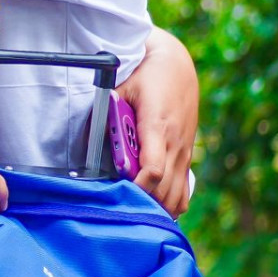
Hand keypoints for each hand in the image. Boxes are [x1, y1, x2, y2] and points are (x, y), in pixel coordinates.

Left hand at [121, 30, 197, 215]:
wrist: (177, 67)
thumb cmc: (147, 77)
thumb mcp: (124, 88)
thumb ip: (109, 111)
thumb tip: (90, 132)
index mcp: (157, 127)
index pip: (152, 171)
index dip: (137, 188)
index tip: (120, 193)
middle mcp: (175, 144)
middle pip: (164, 190)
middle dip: (143, 202)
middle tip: (121, 205)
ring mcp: (184, 152)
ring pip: (176, 196)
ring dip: (157, 207)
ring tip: (136, 209)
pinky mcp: (187, 155)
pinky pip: (184, 192)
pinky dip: (171, 203)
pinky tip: (155, 204)